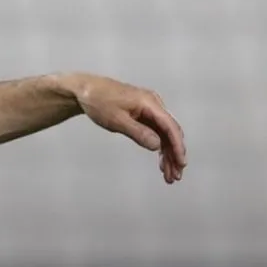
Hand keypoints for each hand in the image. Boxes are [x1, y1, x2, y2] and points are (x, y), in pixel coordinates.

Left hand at [64, 74, 186, 183]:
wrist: (85, 90)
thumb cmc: (99, 102)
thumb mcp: (117, 120)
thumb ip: (138, 132)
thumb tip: (157, 145)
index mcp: (149, 102)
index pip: (170, 126)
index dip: (177, 146)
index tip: (181, 164)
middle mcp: (153, 104)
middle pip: (170, 132)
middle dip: (174, 154)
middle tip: (174, 176)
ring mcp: (149, 109)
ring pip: (164, 134)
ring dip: (168, 154)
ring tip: (168, 175)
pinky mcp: (143, 114)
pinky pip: (156, 132)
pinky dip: (159, 147)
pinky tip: (161, 162)